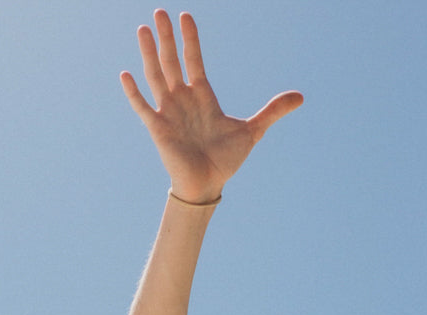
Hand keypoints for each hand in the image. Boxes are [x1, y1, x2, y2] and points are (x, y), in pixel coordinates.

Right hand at [121, 10, 302, 202]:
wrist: (207, 185)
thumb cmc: (225, 161)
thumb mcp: (253, 131)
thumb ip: (273, 111)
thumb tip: (301, 97)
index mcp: (203, 96)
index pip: (194, 60)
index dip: (191, 38)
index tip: (186, 15)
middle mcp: (183, 100)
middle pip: (172, 60)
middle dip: (167, 36)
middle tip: (159, 10)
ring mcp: (168, 113)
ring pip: (156, 76)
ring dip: (149, 52)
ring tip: (143, 29)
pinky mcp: (158, 129)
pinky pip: (142, 107)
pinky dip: (133, 92)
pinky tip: (125, 74)